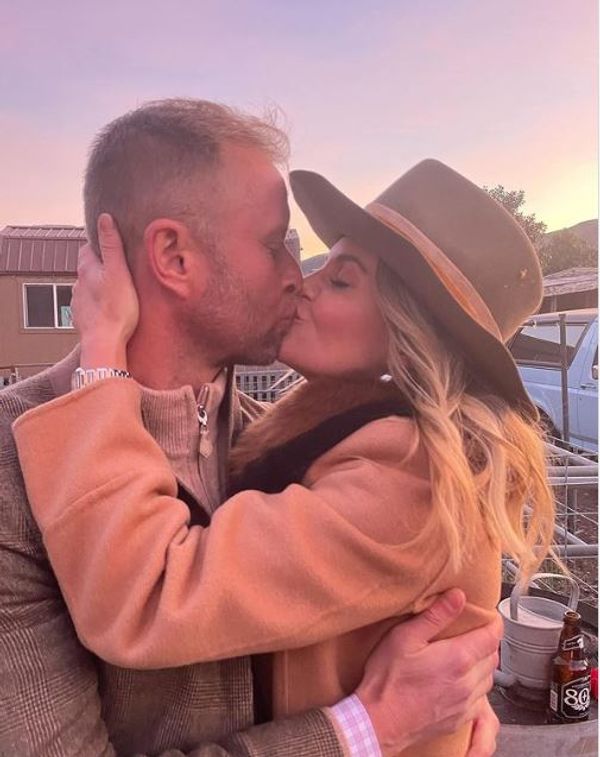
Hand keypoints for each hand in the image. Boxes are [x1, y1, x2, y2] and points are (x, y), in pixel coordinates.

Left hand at [74, 214, 138, 368]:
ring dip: (100, 286)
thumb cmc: (116, 310)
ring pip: (89, 287)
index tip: (115, 246)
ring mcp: (79, 302)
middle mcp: (78, 284)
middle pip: (89, 268)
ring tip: (119, 290)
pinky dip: (99, 303)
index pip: (89, 247)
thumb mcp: (119, 271)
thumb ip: (112, 244)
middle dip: (102, 266)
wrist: (104, 344)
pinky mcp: (83, 318)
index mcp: (86, 269)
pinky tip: (111, 309)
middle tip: (122, 268)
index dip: (101, 245)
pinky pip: (91, 305)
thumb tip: (104, 218)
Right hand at [355, 589, 500, 754]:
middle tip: (474, 632)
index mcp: (458, 658)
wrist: (379, 722)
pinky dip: (477, 687)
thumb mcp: (405, 637)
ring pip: (488, 679)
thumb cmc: (388, 679)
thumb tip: (458, 596)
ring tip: (467, 655)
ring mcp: (465, 704)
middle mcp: (467, 682)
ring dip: (483, 664)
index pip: (491, 637)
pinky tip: (460, 681)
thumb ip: (435, 615)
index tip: (490, 616)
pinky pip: (480, 700)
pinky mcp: (459, 719)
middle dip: (487, 642)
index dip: (493, 623)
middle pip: (492, 657)